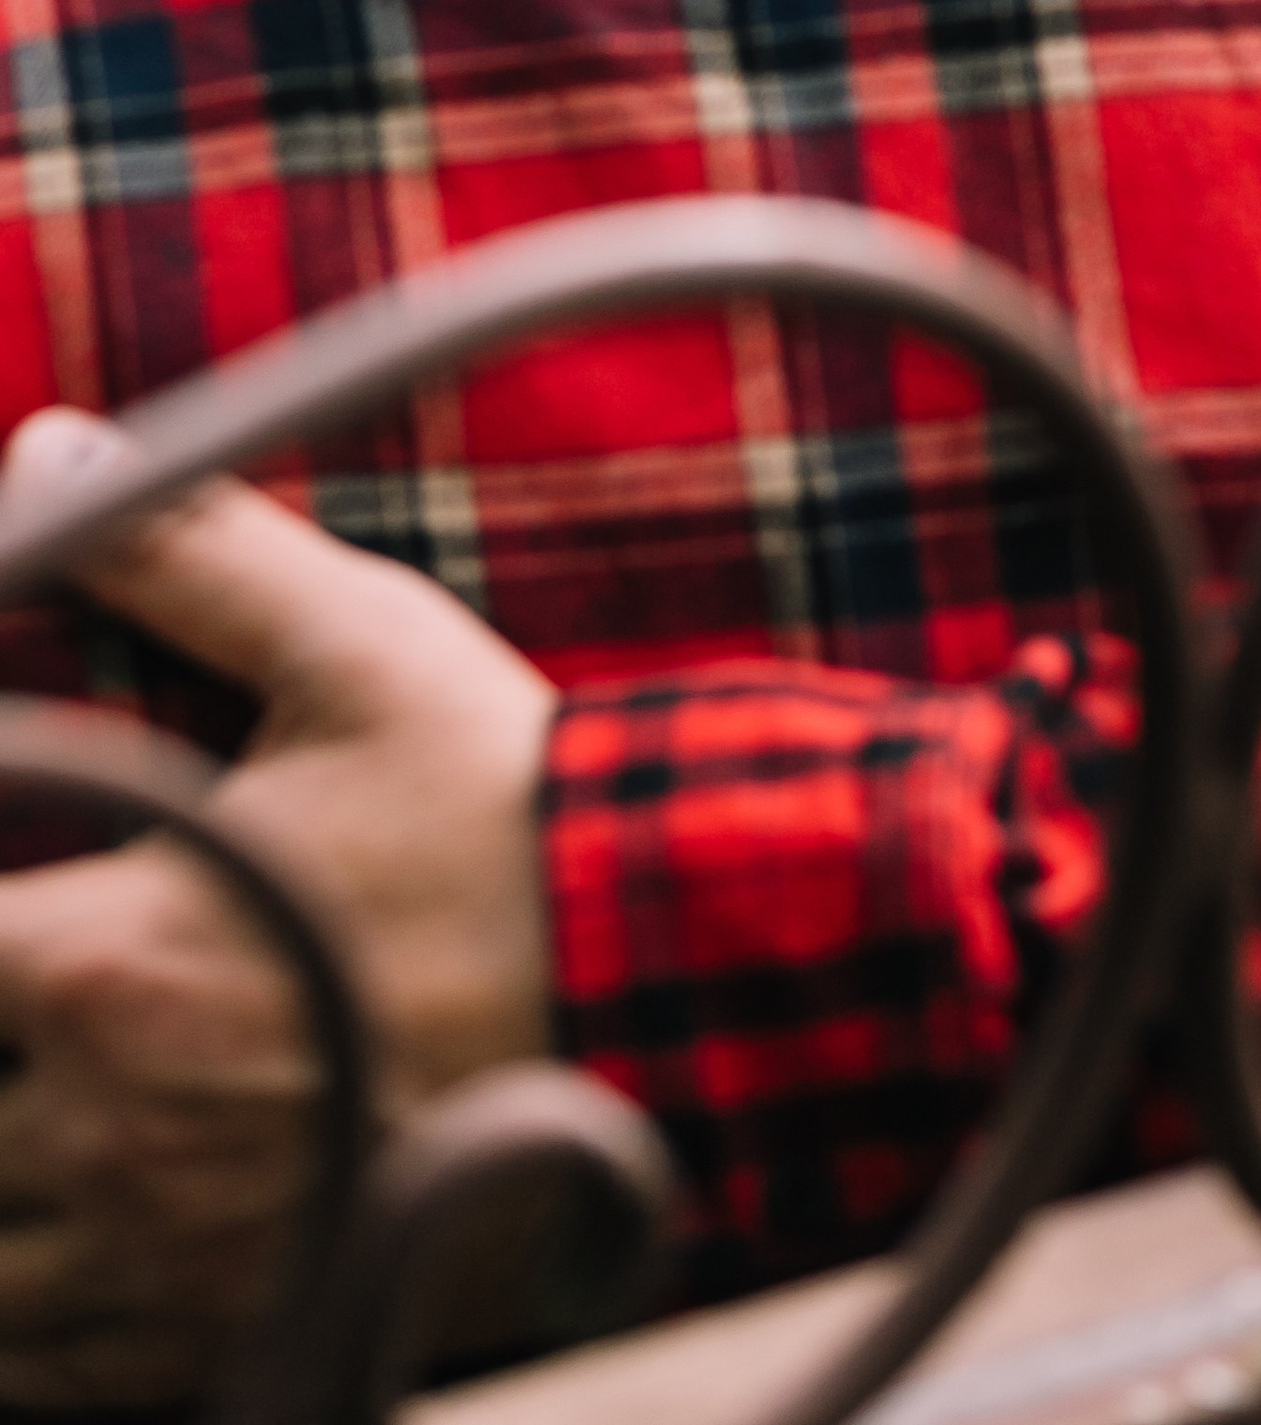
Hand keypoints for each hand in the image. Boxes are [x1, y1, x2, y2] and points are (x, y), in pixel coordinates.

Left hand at [0, 407, 555, 1409]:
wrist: (676, 978)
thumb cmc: (506, 811)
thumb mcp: (355, 647)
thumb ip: (184, 547)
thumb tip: (46, 446)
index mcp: (108, 957)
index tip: (2, 890)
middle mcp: (111, 1123)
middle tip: (26, 1002)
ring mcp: (176, 1248)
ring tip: (33, 1133)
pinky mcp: (250, 1321)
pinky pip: (81, 1377)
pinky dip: (52, 1336)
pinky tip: (72, 1261)